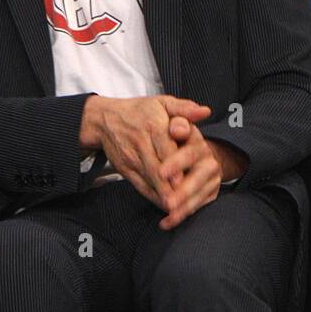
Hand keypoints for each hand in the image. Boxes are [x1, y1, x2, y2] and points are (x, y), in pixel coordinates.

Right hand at [79, 94, 210, 212]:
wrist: (105, 119)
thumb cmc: (141, 111)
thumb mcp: (163, 102)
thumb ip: (185, 108)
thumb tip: (205, 112)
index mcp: (154, 126)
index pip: (165, 148)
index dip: (174, 166)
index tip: (183, 181)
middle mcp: (141, 143)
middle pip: (156, 168)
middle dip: (169, 187)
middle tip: (183, 203)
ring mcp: (132, 158)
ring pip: (148, 180)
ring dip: (161, 196)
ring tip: (176, 209)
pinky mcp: (125, 170)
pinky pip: (139, 185)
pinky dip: (152, 196)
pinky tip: (164, 205)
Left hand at [153, 125, 246, 229]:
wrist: (197, 152)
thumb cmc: (178, 138)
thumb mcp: (176, 124)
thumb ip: (177, 121)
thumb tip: (177, 127)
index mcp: (198, 143)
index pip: (190, 153)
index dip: (176, 163)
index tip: (161, 173)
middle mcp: (209, 161)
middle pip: (198, 178)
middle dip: (183, 191)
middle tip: (168, 202)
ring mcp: (211, 179)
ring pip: (199, 195)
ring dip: (184, 207)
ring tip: (168, 215)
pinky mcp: (210, 193)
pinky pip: (198, 206)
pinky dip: (182, 216)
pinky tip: (166, 222)